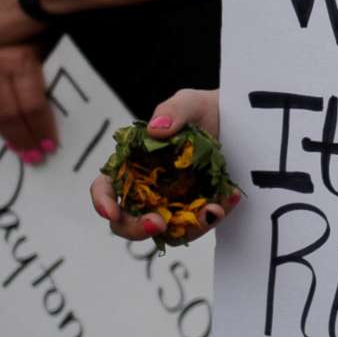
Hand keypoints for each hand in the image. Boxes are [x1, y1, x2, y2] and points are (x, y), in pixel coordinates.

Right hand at [0, 43, 55, 160]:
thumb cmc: (50, 13)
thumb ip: (53, 74)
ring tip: (20, 147)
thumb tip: (56, 108)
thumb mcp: (56, 45)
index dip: (39, 128)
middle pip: (7, 112)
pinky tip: (3, 126)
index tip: (49, 145)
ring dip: (7, 130)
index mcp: (15, 60)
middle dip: (22, 137)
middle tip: (34, 156)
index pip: (29, 106)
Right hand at [89, 88, 236, 244]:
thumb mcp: (188, 104)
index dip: (102, 202)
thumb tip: (156, 129)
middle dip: (137, 228)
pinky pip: (199, 223)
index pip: (105, 189)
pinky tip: (228, 197)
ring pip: (167, 232)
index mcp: (131, 166)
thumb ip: (172, 111)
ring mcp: (170, 205)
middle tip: (157, 222)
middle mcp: (145, 191)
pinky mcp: (196, 210)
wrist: (235, 123)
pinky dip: (213, 215)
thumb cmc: (199, 112)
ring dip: (186, 228)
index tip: (110, 211)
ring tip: (212, 210)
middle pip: (127, 222)